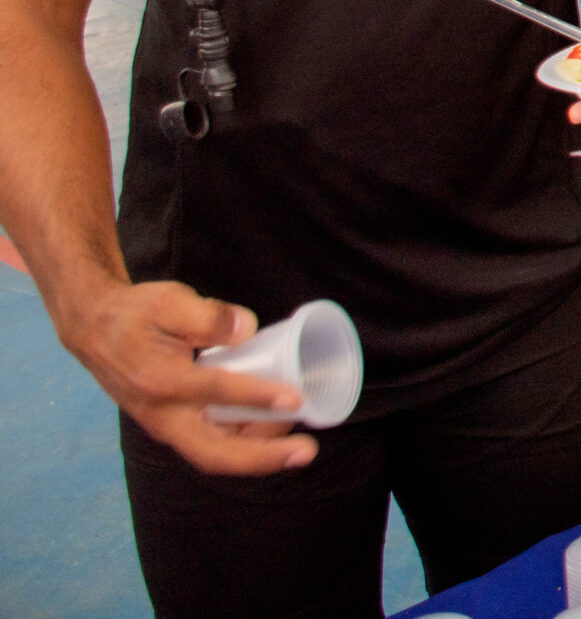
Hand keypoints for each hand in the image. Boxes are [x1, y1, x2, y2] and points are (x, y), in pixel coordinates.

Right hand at [62, 278, 317, 475]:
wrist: (95, 331)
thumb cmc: (136, 315)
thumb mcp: (169, 301)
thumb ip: (208, 316)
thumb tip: (246, 329)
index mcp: (161, 382)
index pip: (216, 393)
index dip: (258, 397)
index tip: (296, 398)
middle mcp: (162, 415)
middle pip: (214, 453)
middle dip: (263, 458)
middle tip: (307, 451)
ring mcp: (167, 426)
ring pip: (216, 453)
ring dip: (259, 452)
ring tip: (299, 437)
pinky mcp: (174, 426)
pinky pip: (212, 443)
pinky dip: (245, 442)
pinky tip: (275, 427)